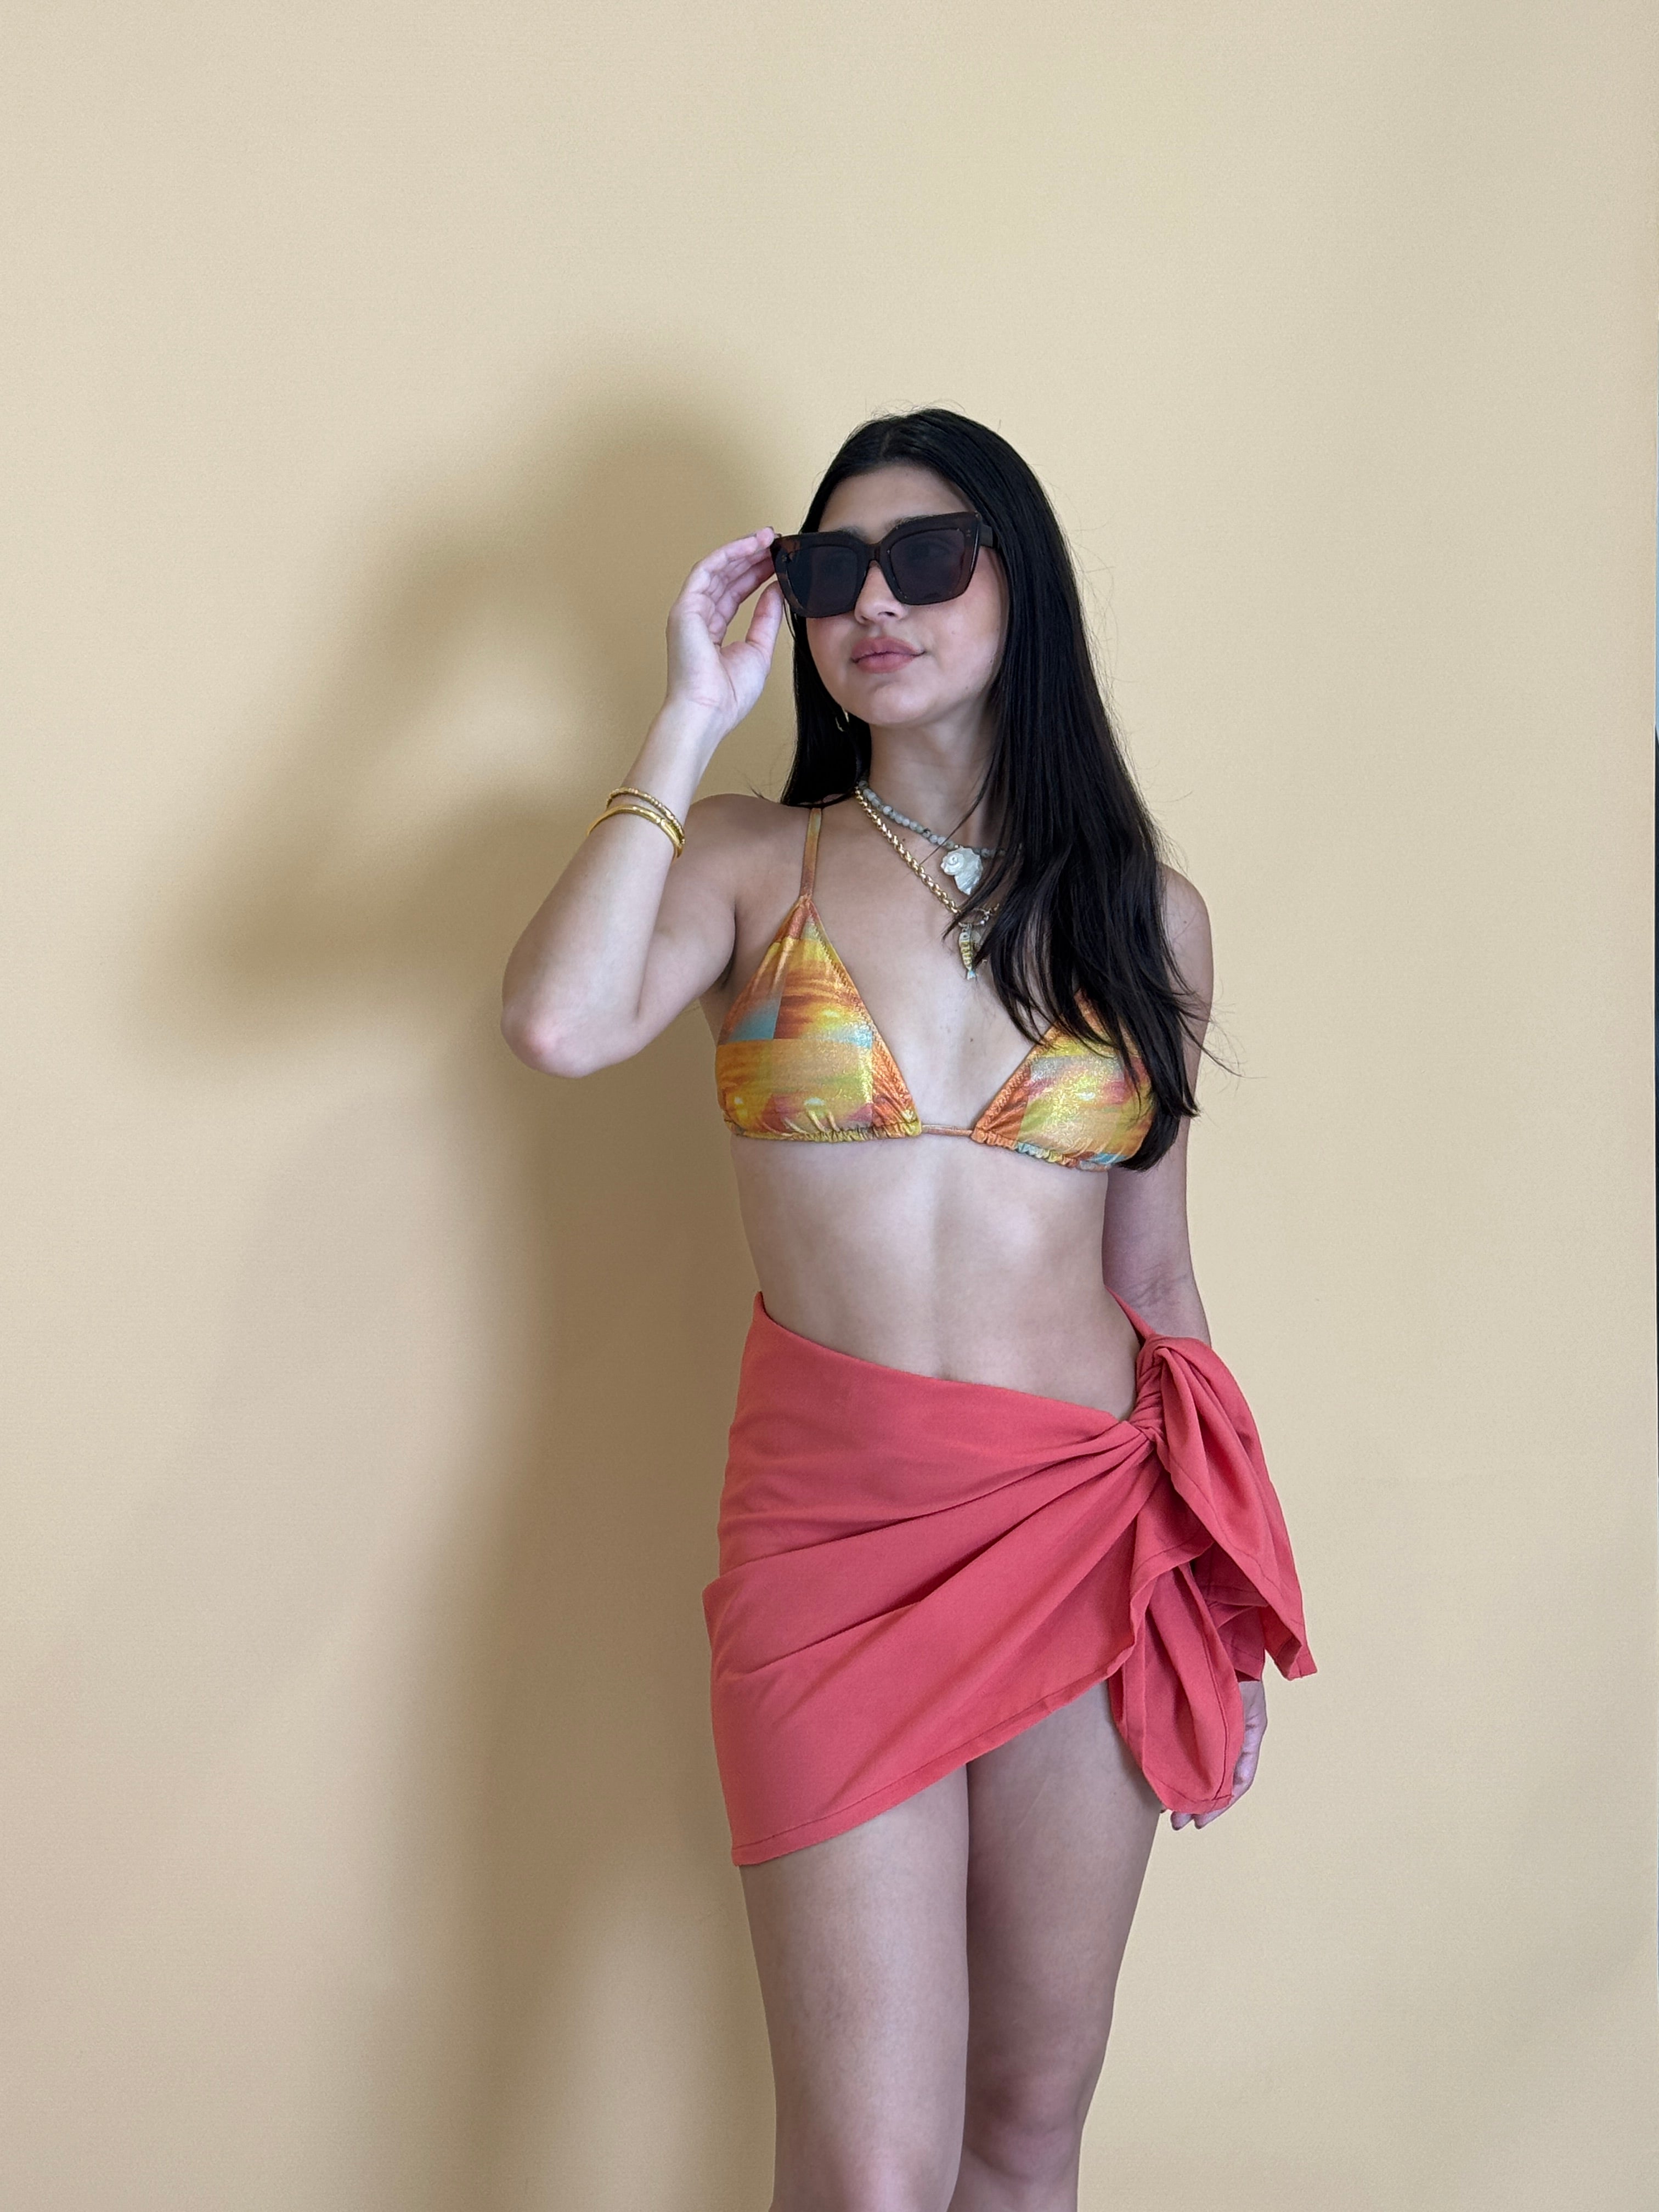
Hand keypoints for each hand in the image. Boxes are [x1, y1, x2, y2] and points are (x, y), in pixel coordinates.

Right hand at [664, 528, 785, 738]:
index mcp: (713, 631)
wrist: (708, 712)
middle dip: (751, 558)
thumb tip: (776, 590)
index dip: (756, 574)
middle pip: (727, 578)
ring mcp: (689, 612)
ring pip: (717, 570)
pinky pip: (706, 571)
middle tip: (776, 542)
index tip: (777, 561)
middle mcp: (698, 618)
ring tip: (767, 537)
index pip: (735, 594)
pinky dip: (728, 555)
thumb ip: (766, 618)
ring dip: (742, 551)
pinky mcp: (685, 608)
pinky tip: (750, 545)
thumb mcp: (759, 649)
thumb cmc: (729, 694)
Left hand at [1171, 1677, 1265, 1830]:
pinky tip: (1159, 1777)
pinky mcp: (1181, 1711)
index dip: (1219, 1805)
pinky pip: (1179, 1745)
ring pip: (1196, 1764)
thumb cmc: (1234, 1665)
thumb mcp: (1247, 1711)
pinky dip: (1174, 1764)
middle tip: (1175, 1823)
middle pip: (1212, 1777)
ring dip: (1184, 1787)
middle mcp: (1226, 1732)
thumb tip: (1231, 1788)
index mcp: (1247, 1733)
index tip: (1199, 1823)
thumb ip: (1241, 1748)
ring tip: (1164, 1808)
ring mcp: (1205, 1723)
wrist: (1216, 1627)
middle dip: (1196, 1803)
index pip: (1236, 1781)